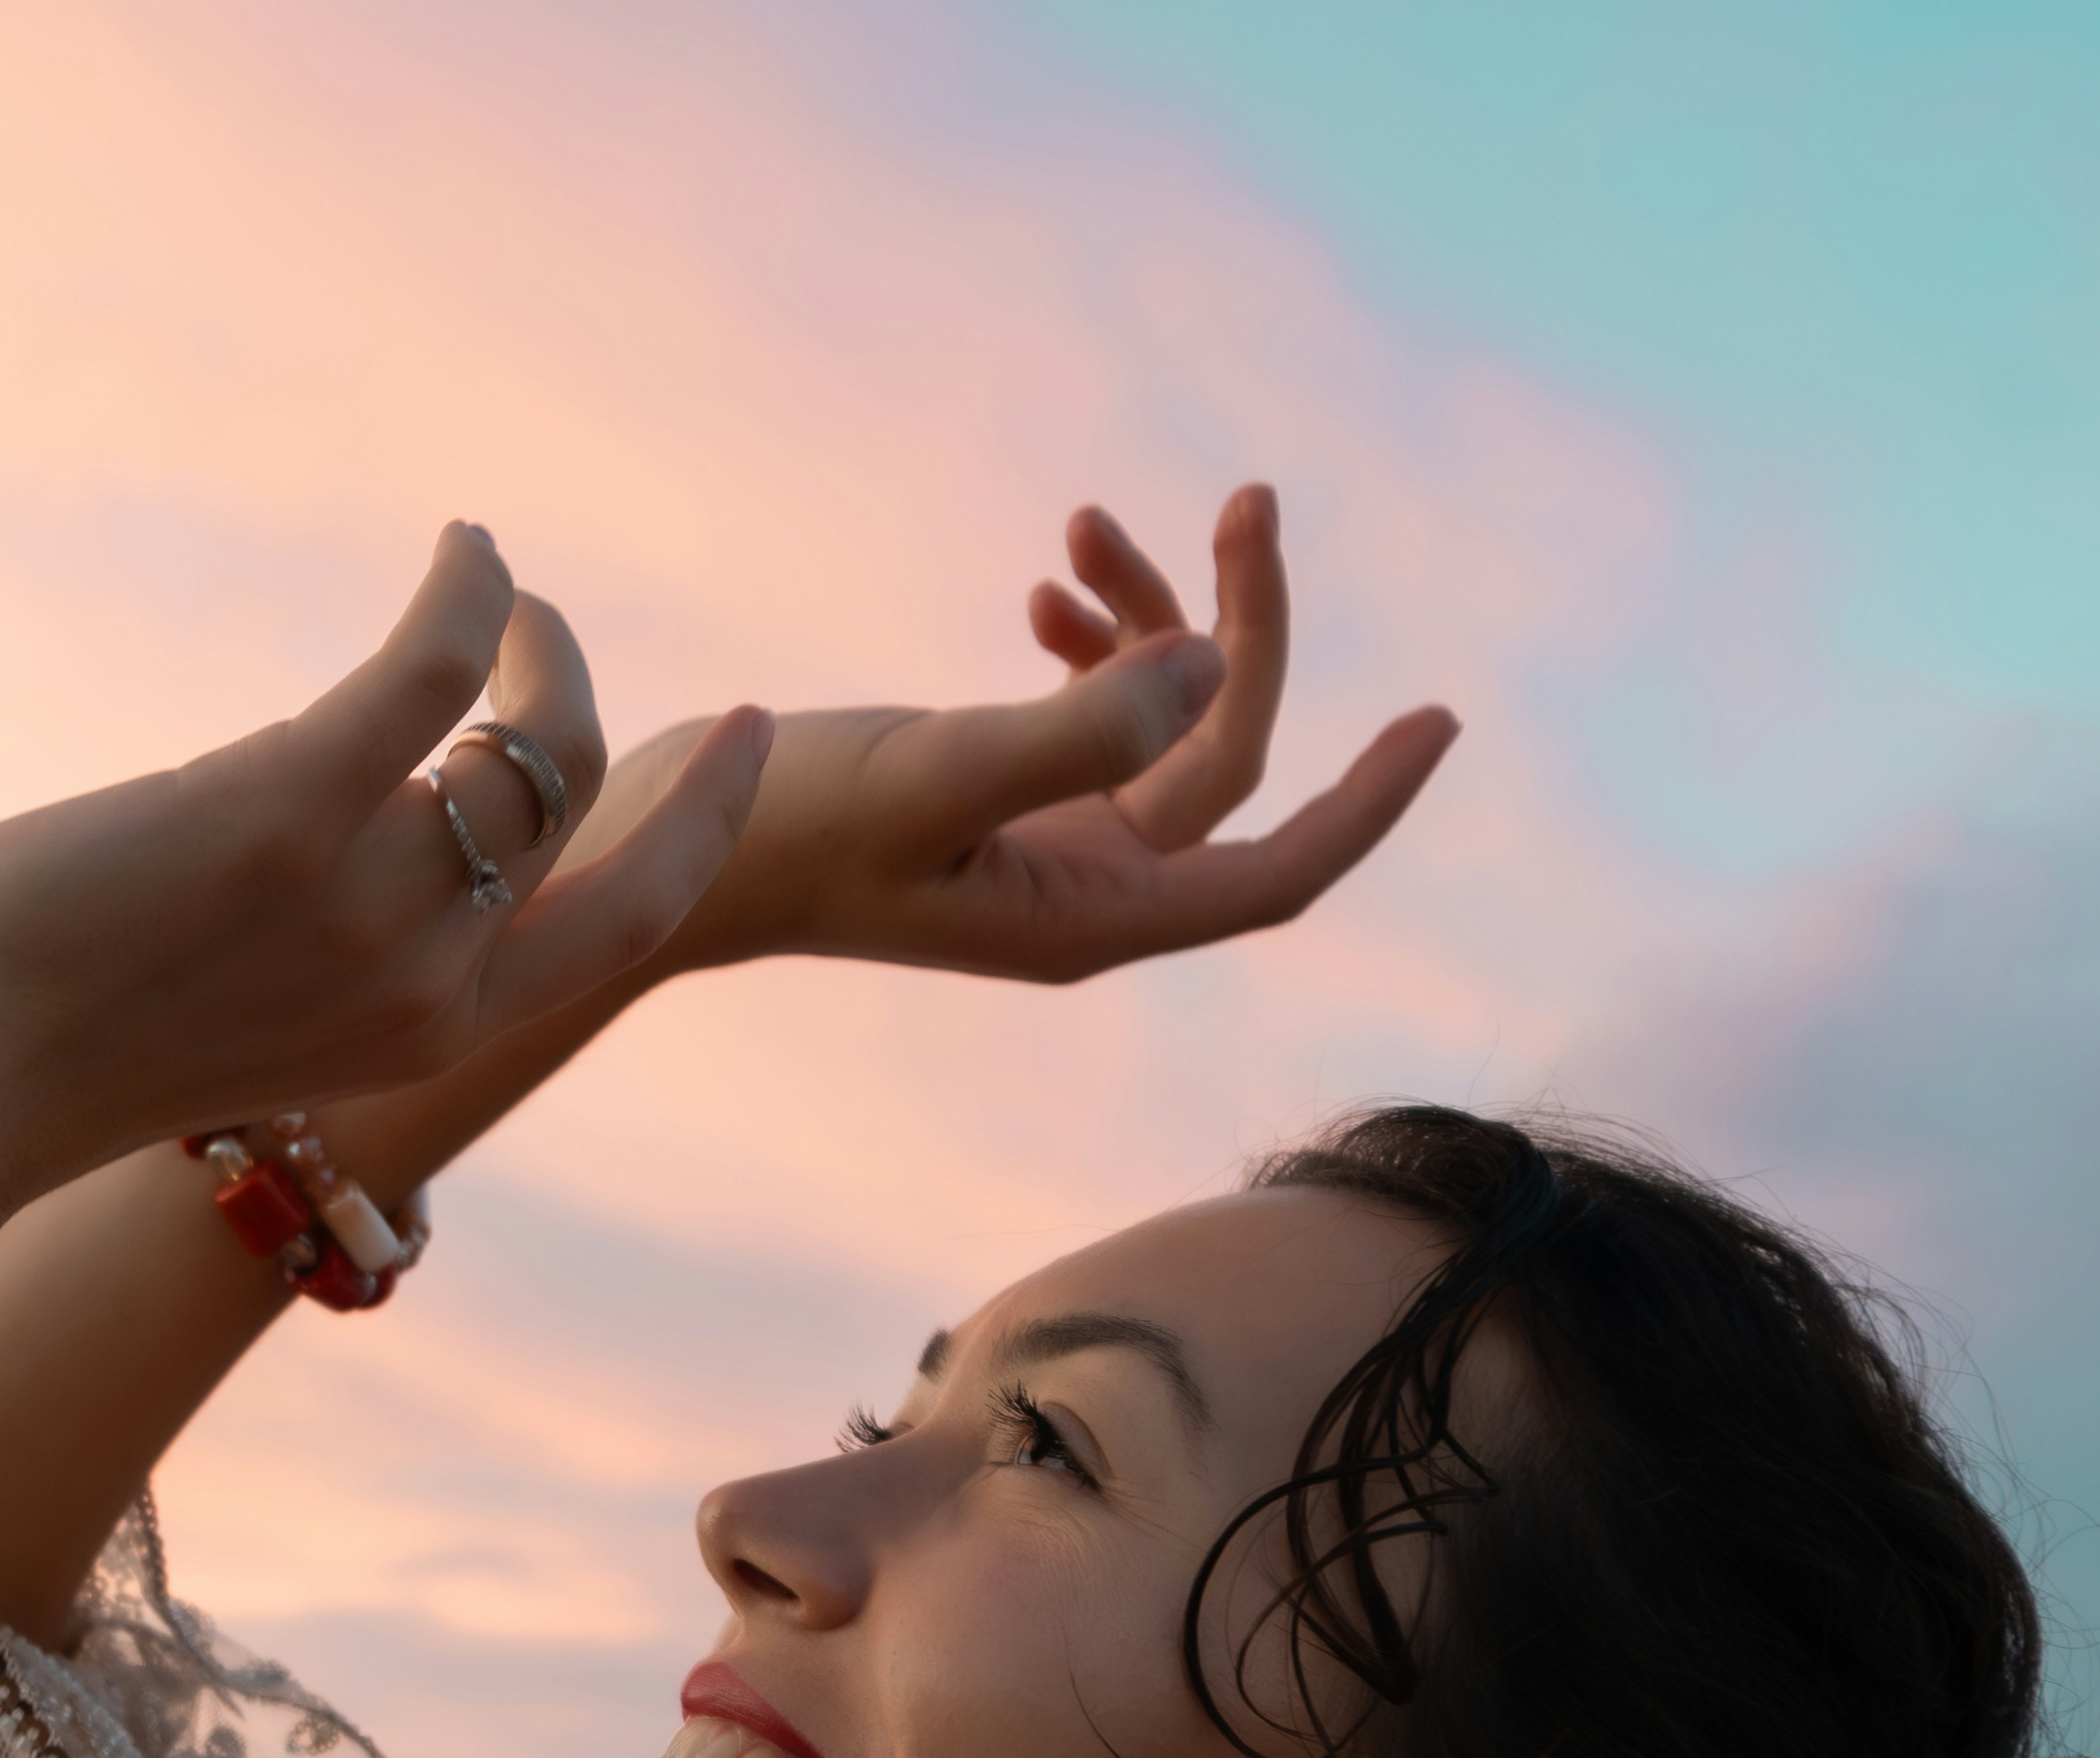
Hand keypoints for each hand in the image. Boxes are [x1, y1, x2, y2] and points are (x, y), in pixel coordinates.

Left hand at [0, 527, 771, 1226]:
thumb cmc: (36, 1059)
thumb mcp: (221, 1022)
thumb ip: (301, 954)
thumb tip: (309, 845)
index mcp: (420, 1040)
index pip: (619, 928)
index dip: (693, 828)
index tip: (733, 739)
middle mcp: (426, 983)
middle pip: (586, 814)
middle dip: (601, 708)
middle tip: (551, 628)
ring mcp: (366, 901)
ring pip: (520, 741)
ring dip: (519, 636)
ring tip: (476, 582)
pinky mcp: (286, 807)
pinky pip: (431, 669)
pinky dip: (466, 593)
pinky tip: (461, 548)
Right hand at [628, 485, 1454, 986]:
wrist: (659, 859)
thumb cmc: (779, 834)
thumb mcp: (931, 773)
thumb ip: (1072, 728)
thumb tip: (1210, 670)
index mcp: (1091, 920)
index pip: (1276, 873)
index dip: (1369, 804)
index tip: (1440, 719)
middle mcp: (1089, 896)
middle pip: (1229, 757)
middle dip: (1246, 627)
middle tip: (1245, 496)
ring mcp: (1049, 852)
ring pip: (1166, 723)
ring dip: (1156, 615)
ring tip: (1084, 528)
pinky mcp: (1006, 804)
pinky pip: (1100, 717)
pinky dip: (1095, 641)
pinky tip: (1049, 584)